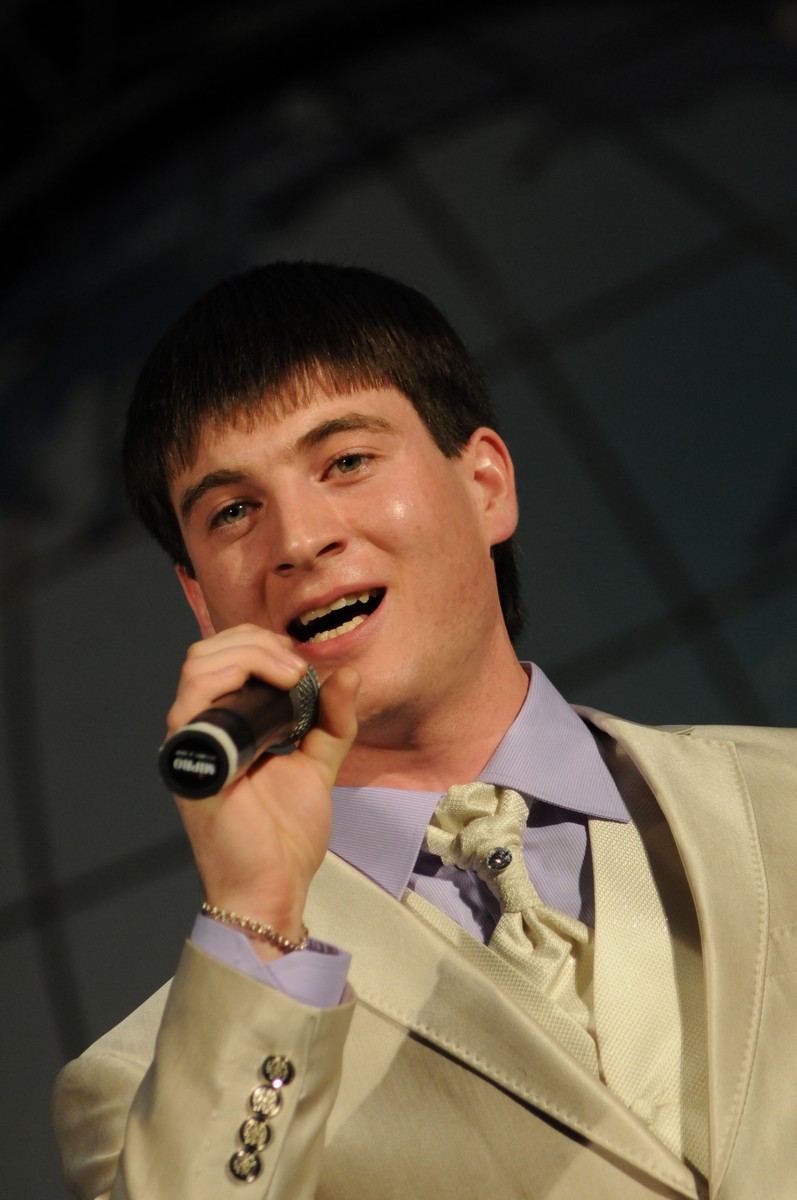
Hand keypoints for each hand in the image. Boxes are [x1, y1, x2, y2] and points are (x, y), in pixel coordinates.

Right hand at [166, 624, 358, 958]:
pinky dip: (232, 679)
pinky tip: (274, 691)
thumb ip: (331, 722)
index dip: (259, 644)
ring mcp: (192, 746)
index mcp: (224, 729)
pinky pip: (191, 704)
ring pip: (197, 666)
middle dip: (256, 643)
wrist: (273, 888)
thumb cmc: (285, 838)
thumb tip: (347, 674)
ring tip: (291, 675)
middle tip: (297, 666)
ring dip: (250, 655)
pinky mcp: (192, 764)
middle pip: (206, 653)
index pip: (221, 658)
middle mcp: (201, 732)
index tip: (300, 659)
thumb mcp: (317, 765)